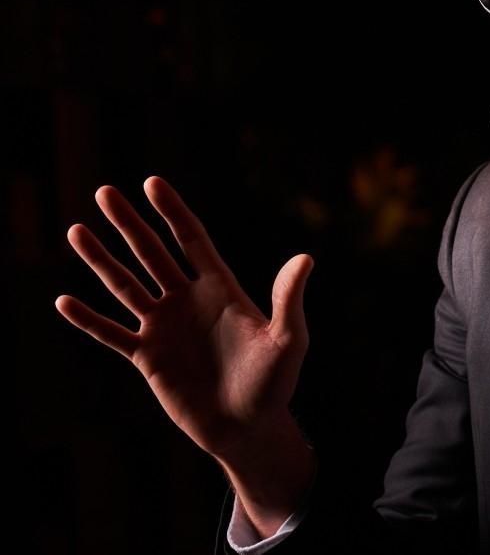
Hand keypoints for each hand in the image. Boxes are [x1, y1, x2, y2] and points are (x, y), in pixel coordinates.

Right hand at [55, 176, 313, 461]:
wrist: (247, 428)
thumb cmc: (274, 383)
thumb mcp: (288, 338)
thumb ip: (288, 298)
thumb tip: (305, 258)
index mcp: (221, 289)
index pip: (191, 239)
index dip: (172, 211)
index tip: (152, 182)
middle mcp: (188, 301)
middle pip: (152, 253)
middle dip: (129, 223)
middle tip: (104, 191)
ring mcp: (165, 328)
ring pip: (125, 286)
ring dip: (100, 260)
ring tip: (75, 230)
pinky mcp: (147, 358)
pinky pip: (111, 333)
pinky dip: (87, 319)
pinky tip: (62, 301)